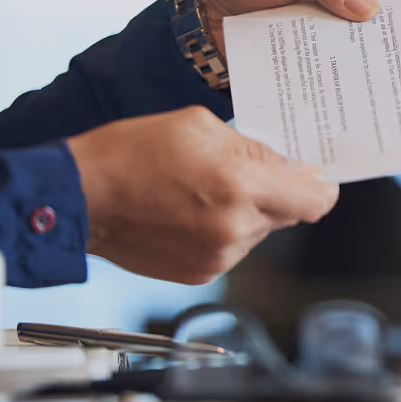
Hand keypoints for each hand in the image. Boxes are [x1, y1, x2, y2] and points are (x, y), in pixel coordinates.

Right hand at [67, 107, 338, 283]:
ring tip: (206, 189)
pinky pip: (233, 248)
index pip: (315, 201)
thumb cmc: (132, 153)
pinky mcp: (198, 273)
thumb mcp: (202, 127)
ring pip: (259, 231)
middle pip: (288, 214)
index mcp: (240, 187)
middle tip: (247, 170)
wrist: (78, 196)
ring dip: (247, 211)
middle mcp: (234, 228)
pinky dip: (224, 230)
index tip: (316, 176)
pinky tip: (192, 210)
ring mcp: (216, 256)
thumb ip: (257, 150)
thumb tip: (295, 167)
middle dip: (276, 191)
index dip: (322, 187)